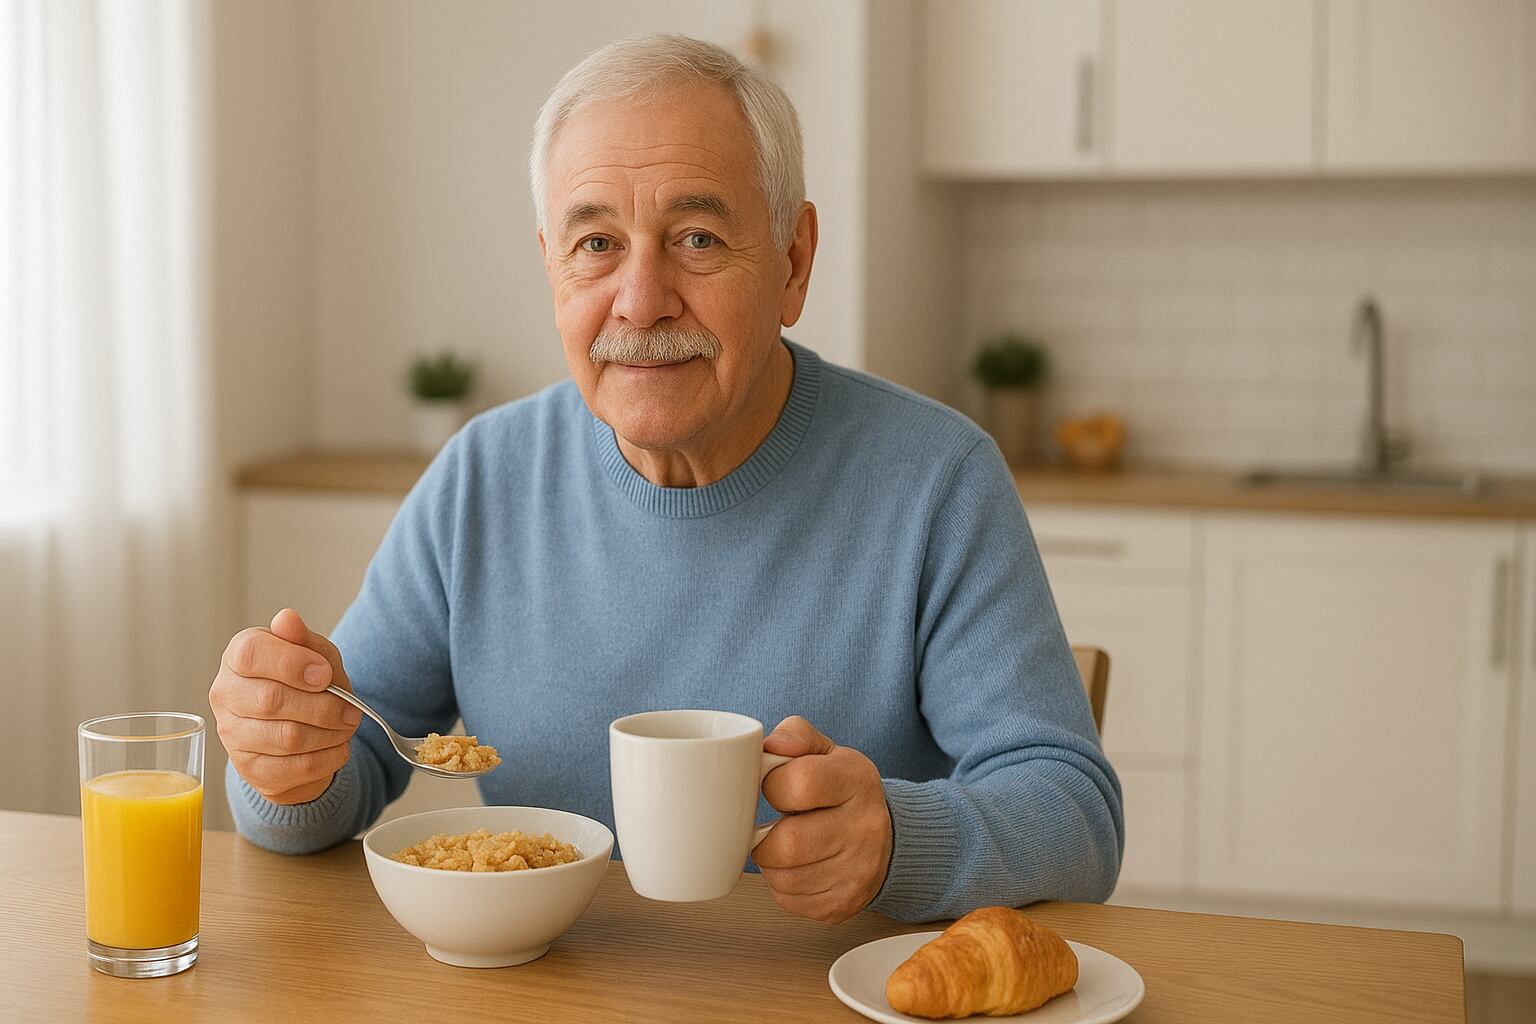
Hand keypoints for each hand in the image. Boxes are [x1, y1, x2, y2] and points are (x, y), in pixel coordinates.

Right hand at [208, 608, 360, 804]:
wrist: (306, 727)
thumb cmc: (307, 681)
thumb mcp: (316, 654)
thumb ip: (303, 638)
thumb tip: (286, 619)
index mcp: (239, 656)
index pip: (252, 654)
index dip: (293, 664)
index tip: (325, 674)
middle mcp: (226, 694)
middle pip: (272, 700)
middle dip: (323, 706)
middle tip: (351, 709)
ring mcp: (233, 735)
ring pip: (287, 737)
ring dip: (330, 733)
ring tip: (346, 726)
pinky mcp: (250, 769)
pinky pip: (296, 768)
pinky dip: (328, 758)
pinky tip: (336, 746)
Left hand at [753, 716, 893, 923]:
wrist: (886, 839)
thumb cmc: (843, 791)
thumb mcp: (826, 752)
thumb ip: (795, 735)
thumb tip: (771, 746)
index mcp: (858, 781)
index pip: (800, 783)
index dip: (773, 785)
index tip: (775, 786)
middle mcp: (866, 828)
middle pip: (788, 843)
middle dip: (765, 837)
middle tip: (771, 828)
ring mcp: (859, 871)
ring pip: (783, 877)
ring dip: (771, 864)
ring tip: (786, 847)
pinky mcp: (845, 903)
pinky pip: (789, 900)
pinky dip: (783, 885)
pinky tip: (799, 868)